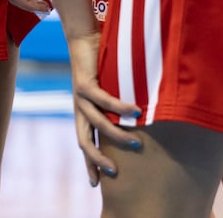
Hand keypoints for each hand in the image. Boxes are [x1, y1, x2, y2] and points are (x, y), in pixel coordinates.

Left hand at [67, 33, 142, 185]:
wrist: (82, 37)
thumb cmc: (100, 65)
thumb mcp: (108, 91)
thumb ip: (117, 107)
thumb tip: (143, 121)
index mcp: (83, 112)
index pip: (84, 143)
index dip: (89, 164)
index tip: (96, 184)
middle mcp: (79, 107)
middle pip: (83, 141)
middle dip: (97, 160)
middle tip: (115, 174)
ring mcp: (79, 96)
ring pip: (97, 123)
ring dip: (117, 136)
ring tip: (136, 144)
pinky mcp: (84, 82)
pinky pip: (104, 100)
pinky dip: (120, 107)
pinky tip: (137, 111)